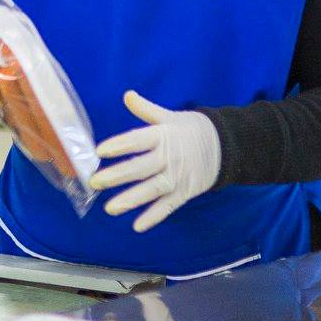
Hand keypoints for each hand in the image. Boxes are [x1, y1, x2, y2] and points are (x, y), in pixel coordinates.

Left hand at [92, 91, 219, 231]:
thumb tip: (127, 95)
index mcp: (163, 136)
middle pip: (141, 167)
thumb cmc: (190, 129)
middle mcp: (169, 157)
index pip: (138, 140)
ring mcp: (178, 177)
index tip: (100, 151)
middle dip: (117, 175)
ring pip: (152, 190)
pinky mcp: (185, 192)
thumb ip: (146, 109)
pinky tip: (137, 226)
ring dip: (131, 200)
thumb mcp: (169, 116)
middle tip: (95, 182)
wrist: (225, 146)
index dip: (120, 145)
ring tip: (109, 208)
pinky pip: (168, 206)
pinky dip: (154, 216)